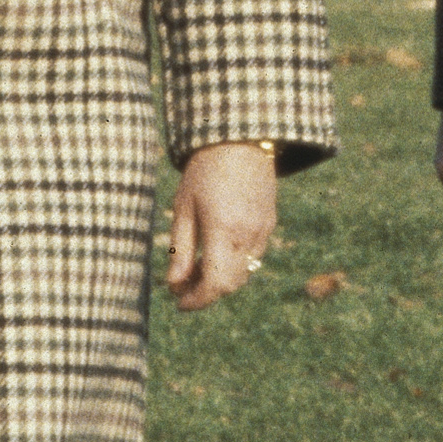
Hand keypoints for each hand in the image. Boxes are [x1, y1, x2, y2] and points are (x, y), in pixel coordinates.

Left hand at [167, 141, 278, 312]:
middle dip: (207, 293)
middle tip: (183, 288)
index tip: (179, 303)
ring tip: (196, 269)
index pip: (215, 285)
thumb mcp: (184, 207)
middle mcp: (248, 235)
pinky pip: (253, 255)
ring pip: (244, 272)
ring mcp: (263, 230)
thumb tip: (173, 284)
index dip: (197, 300)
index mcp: (223, 231)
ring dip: (221, 279)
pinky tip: (216, 251)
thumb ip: (180, 248)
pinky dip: (234, 263)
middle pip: (231, 285)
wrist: (240, 138)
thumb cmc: (204, 170)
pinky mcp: (269, 223)